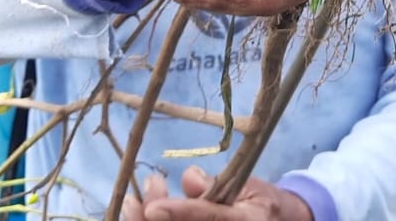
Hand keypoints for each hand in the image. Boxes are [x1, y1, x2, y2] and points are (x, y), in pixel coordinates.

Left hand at [122, 167, 312, 220]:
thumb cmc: (262, 204)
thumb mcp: (250, 187)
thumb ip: (220, 185)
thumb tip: (190, 178)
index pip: (211, 220)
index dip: (182, 214)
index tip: (153, 208)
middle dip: (152, 220)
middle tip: (140, 196)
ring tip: (133, 205)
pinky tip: (138, 215)